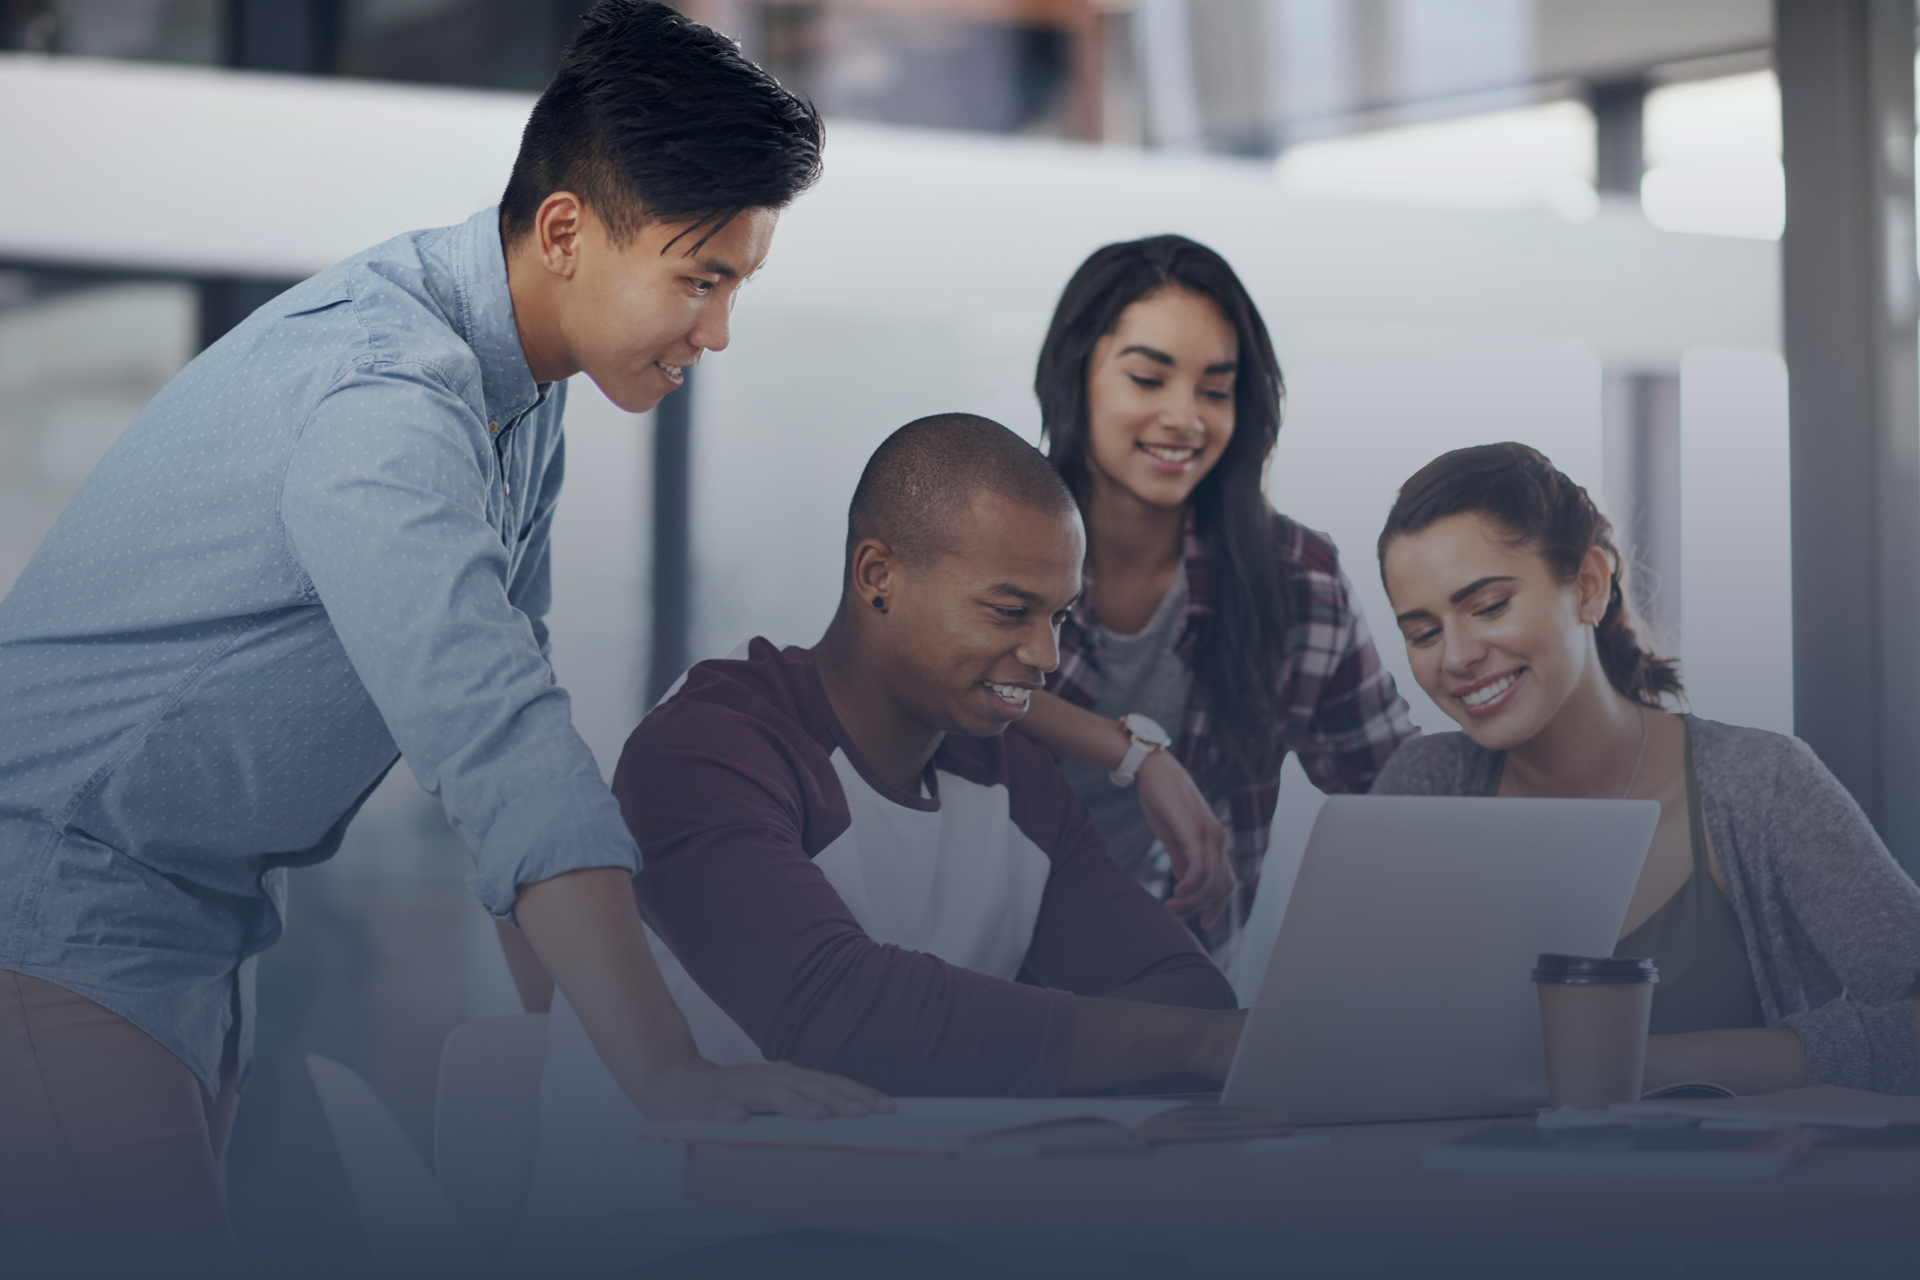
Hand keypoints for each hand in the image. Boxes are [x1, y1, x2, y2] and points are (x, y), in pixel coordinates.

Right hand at [639, 1056, 895, 1122]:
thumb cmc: (730, 1095)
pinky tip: (740, 1122)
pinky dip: (728, 1113)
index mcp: (782, 1077)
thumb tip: (847, 1117)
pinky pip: (717, 1107)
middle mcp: (763, 1077)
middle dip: (838, 1098)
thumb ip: (800, 1103)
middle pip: (806, 1084)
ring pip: (768, 1093)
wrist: (670, 1081)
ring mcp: (734, 1088)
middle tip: (866, 1114)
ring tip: (818, 1118)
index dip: (857, 1093)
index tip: (887, 1107)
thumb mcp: (771, 1096)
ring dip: (793, 1104)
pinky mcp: (705, 1101)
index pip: (827, 1082)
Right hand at [1135, 749, 1234, 928]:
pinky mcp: (1194, 831)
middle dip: (1200, 908)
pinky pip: (1199, 868)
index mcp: (1214, 840)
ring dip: (1191, 901)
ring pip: (1210, 882)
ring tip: (1171, 906)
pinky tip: (1176, 892)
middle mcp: (1218, 838)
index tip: (1203, 923)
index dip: (1217, 906)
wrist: (1153, 769)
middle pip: (1221, 887)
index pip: (1226, 882)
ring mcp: (1209, 834)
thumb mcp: (1173, 835)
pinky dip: (1189, 887)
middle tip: (1175, 914)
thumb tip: (1184, 884)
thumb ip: (1182, 858)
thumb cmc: (1161, 800)